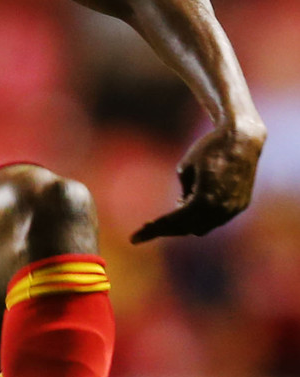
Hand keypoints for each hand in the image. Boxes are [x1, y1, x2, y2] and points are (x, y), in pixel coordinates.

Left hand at [131, 123, 264, 243]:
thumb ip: (183, 193)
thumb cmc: (209, 149)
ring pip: (203, 227)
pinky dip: (202, 216)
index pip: (173, 222)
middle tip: (147, 228)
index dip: (153, 230)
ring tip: (171, 212)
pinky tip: (189, 205)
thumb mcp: (185, 169)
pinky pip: (216, 219)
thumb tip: (181, 206)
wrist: (242, 138)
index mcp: (204, 200)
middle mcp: (220, 210)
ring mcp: (233, 209)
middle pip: (187, 229)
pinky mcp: (241, 204)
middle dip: (166, 229)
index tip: (134, 238)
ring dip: (185, 223)